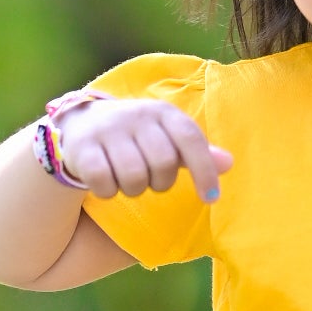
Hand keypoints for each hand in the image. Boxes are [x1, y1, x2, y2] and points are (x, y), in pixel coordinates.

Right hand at [55, 95, 233, 204]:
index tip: (211, 198)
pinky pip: (104, 182)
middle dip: (160, 182)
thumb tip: (228, 163)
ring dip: (134, 189)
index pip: (190, 139)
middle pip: (163, 164)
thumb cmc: (136, 136)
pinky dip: (108, 192)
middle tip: (151, 180)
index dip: (205, 171)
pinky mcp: (83, 147)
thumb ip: (197, 153)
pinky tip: (106, 183)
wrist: (82, 123)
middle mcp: (136, 115)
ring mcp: (107, 129)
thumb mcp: (168, 138)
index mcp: (163, 112)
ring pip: (134, 177)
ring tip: (128, 180)